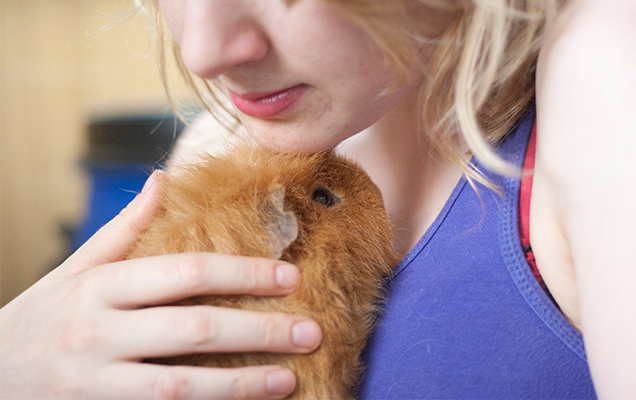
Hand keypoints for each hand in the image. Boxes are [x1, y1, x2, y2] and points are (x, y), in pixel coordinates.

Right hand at [0, 170, 321, 399]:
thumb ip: (123, 229)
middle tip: (311, 330)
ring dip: (243, 383)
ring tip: (289, 377)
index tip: (289, 277)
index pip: (187, 273)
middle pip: (195, 330)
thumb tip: (163, 178)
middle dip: (260, 331)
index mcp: (101, 286)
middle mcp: (99, 332)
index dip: (243, 276)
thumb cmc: (40, 318)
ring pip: (183, 386)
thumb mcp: (74, 270)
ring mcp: (97, 381)